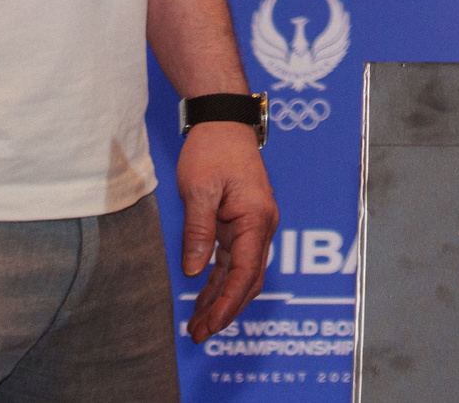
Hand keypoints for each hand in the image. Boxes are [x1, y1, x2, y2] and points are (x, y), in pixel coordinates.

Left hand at [179, 120, 278, 342]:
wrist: (224, 123)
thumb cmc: (213, 150)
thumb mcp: (199, 190)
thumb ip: (199, 231)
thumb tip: (196, 271)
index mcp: (257, 218)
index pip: (245, 272)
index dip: (228, 303)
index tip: (210, 326)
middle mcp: (262, 226)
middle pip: (247, 280)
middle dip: (225, 310)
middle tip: (199, 335)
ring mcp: (253, 226)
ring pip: (240, 274)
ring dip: (220, 299)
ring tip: (196, 326)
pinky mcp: (241, 224)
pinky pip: (232, 260)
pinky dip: (218, 282)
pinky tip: (201, 299)